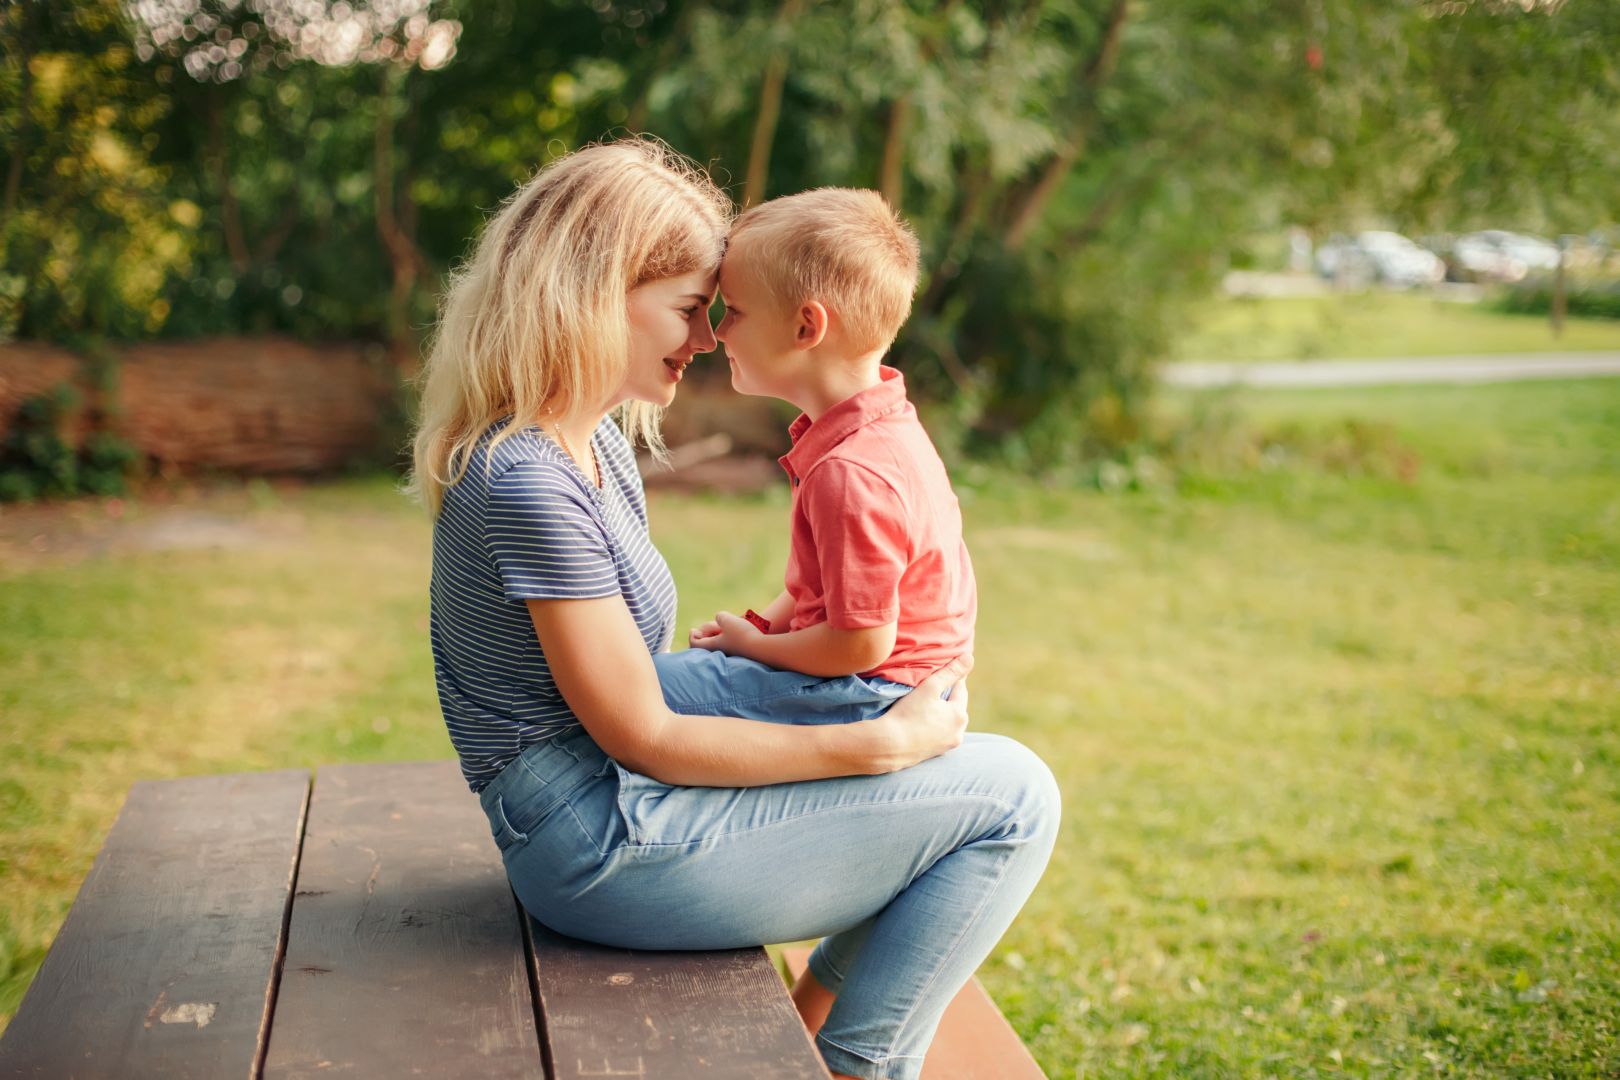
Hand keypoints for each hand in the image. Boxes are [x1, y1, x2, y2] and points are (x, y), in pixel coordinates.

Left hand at [688, 611, 760, 654]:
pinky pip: (729, 642)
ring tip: (729, 623)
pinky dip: (729, 635)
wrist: (762, 648)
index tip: (694, 629)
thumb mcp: (727, 619)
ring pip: (718, 641)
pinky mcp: (740, 651)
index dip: (692, 635)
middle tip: (717, 624)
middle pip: (706, 641)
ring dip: (719, 631)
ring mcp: (730, 652)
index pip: (694, 643)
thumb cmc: (742, 634)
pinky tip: (737, 628)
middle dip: (708, 631)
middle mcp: (720, 651)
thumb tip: (720, 619)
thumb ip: (719, 616)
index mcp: (712, 646)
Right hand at [865, 654, 971, 772]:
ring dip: (940, 712)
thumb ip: (950, 672)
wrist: (888, 746)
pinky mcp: (934, 754)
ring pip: (947, 721)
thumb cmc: (908, 714)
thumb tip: (970, 658)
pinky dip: (933, 725)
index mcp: (960, 715)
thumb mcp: (930, 687)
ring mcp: (947, 746)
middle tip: (932, 686)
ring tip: (925, 704)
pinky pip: (938, 733)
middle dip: (946, 696)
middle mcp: (958, 732)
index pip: (960, 688)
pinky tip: (920, 721)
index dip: (951, 677)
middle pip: (955, 706)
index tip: (941, 669)